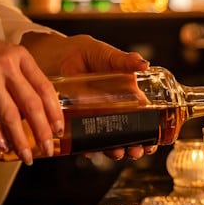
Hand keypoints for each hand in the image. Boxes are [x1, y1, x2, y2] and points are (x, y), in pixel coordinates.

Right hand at [0, 23, 63, 165]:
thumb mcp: (5, 57)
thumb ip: (21, 78)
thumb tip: (36, 110)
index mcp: (21, 57)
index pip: (45, 87)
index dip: (54, 111)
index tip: (59, 129)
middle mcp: (7, 64)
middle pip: (31, 103)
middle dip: (41, 131)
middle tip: (47, 149)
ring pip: (9, 113)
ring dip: (19, 138)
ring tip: (25, 155)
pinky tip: (2, 145)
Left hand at [21, 32, 158, 160]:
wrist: (49, 55)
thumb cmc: (80, 52)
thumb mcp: (103, 54)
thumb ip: (123, 60)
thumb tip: (144, 64)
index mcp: (124, 94)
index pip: (142, 116)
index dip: (150, 129)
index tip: (153, 139)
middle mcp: (111, 110)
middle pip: (128, 133)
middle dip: (134, 146)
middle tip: (137, 151)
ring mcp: (93, 118)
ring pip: (108, 140)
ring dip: (114, 150)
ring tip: (117, 152)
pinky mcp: (75, 123)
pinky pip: (82, 140)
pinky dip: (86, 147)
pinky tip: (89, 150)